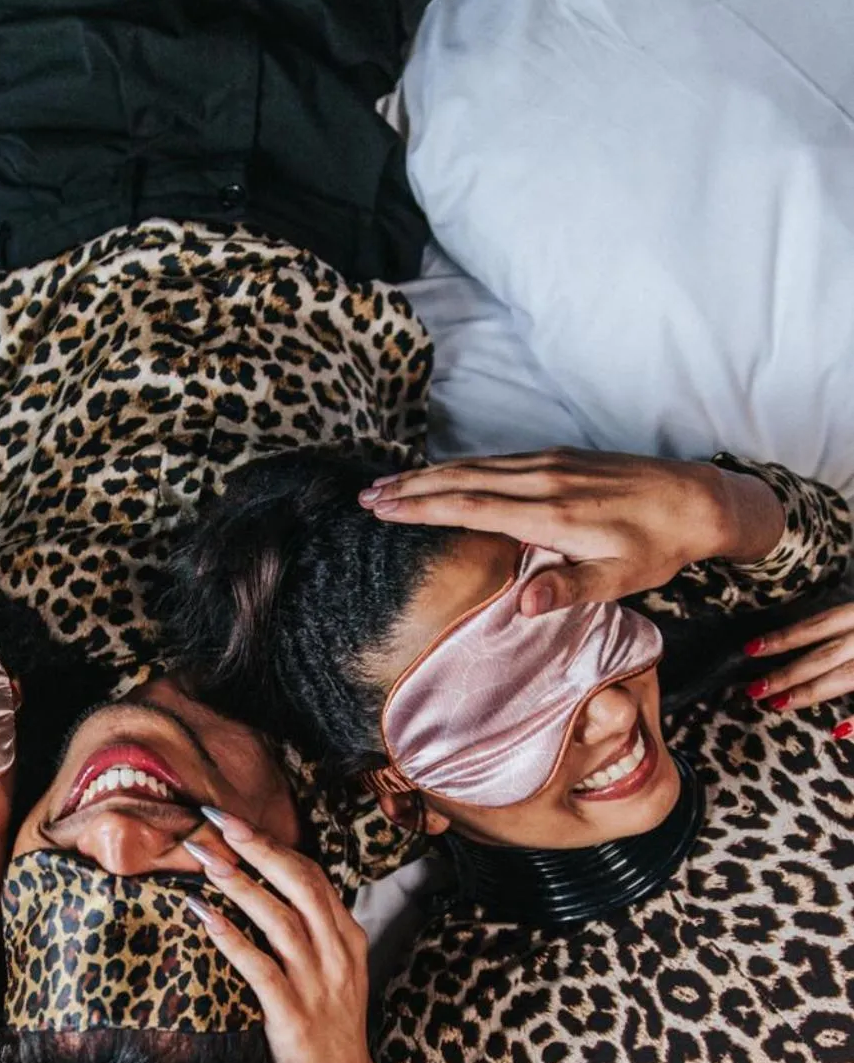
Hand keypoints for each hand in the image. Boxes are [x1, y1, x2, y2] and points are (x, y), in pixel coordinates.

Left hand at [183, 811, 416, 1062]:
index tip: (234, 820)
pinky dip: (231, 938)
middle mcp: (337, 953)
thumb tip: (264, 882)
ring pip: (280, 920)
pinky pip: (259, 968)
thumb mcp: (333, 968)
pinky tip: (204, 917)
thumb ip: (310, 928)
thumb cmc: (328, 1023)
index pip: (313, 876)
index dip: (273, 844)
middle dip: (257, 849)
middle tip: (217, 822)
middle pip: (299, 886)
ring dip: (240, 885)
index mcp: (347, 936)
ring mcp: (318, 984)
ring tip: (206, 860)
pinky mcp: (293, 1015)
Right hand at [360, 450, 784, 613]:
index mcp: (551, 513)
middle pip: (461, 479)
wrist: (697, 499)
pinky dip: (459, 467)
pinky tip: (442, 474)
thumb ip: (569, 588)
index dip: (422, 507)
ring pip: (474, 466)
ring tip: (388, 484)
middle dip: (409, 488)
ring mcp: (549, 463)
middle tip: (365, 496)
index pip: (470, 506)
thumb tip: (522, 604)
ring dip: (427, 475)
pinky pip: (495, 460)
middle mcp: (543, 480)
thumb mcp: (620, 579)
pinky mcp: (557, 458)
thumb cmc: (657, 546)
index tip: (382, 509)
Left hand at [744, 600, 853, 733]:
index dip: (784, 638)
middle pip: (825, 655)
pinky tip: (836, 732)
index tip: (750, 649)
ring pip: (846, 676)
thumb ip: (839, 629)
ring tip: (778, 704)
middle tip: (754, 689)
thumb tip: (802, 645)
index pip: (817, 626)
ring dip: (811, 692)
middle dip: (788, 673)